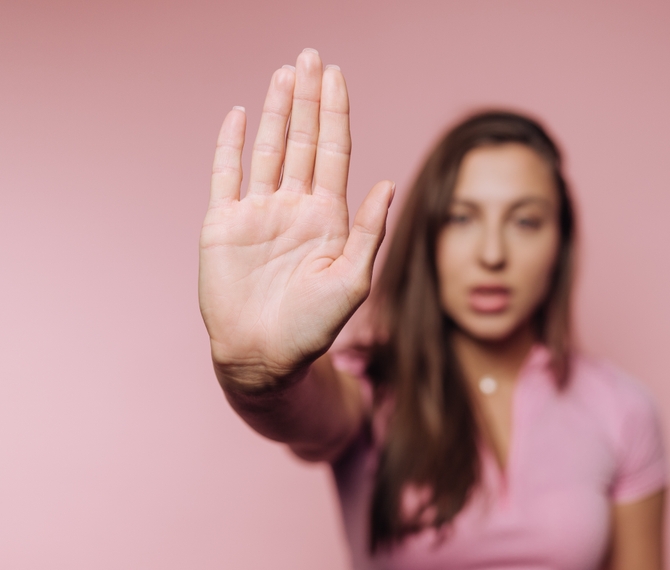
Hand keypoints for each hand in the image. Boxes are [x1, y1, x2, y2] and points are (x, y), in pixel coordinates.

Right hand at [199, 49, 392, 391]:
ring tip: (285, 73)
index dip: (335, 113)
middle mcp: (294, 207)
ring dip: (274, 111)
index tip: (337, 76)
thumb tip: (388, 183)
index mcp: (327, 217)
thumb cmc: (312, 326)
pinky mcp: (223, 224)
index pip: (332, 152)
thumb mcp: (351, 280)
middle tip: (310, 56)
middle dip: (307, 99)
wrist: (263, 355)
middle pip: (301, 140)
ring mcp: (258, 212)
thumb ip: (368, 231)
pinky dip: (231, 144)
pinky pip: (226, 174)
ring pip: (268, 149)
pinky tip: (238, 114)